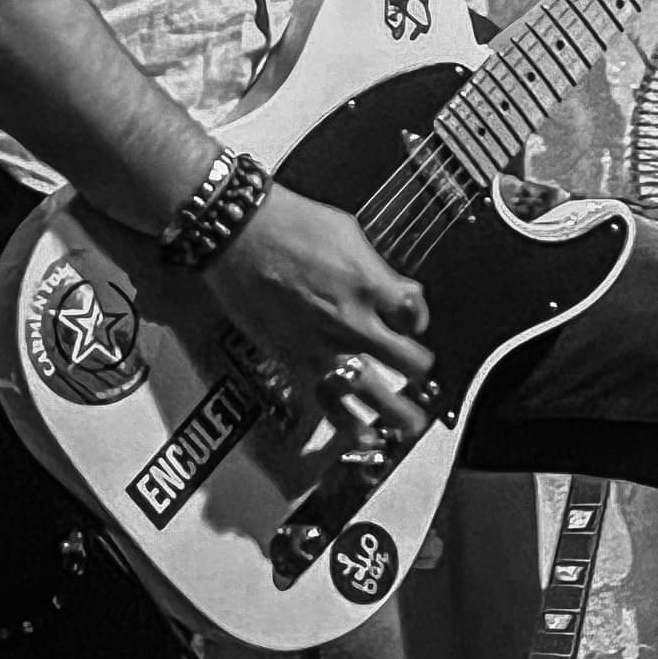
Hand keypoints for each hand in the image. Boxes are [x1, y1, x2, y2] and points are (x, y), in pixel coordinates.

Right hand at [200, 183, 433, 443]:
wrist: (237, 235)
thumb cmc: (287, 223)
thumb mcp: (345, 230)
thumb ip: (374, 266)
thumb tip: (392, 285)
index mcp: (369, 283)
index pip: (415, 315)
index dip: (417, 318)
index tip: (411, 320)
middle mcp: (352, 320)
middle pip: (407, 361)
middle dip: (419, 368)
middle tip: (420, 374)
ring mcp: (324, 346)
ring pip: (375, 394)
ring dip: (398, 413)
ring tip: (410, 424)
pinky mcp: (295, 362)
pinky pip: (330, 405)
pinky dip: (350, 426)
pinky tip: (365, 435)